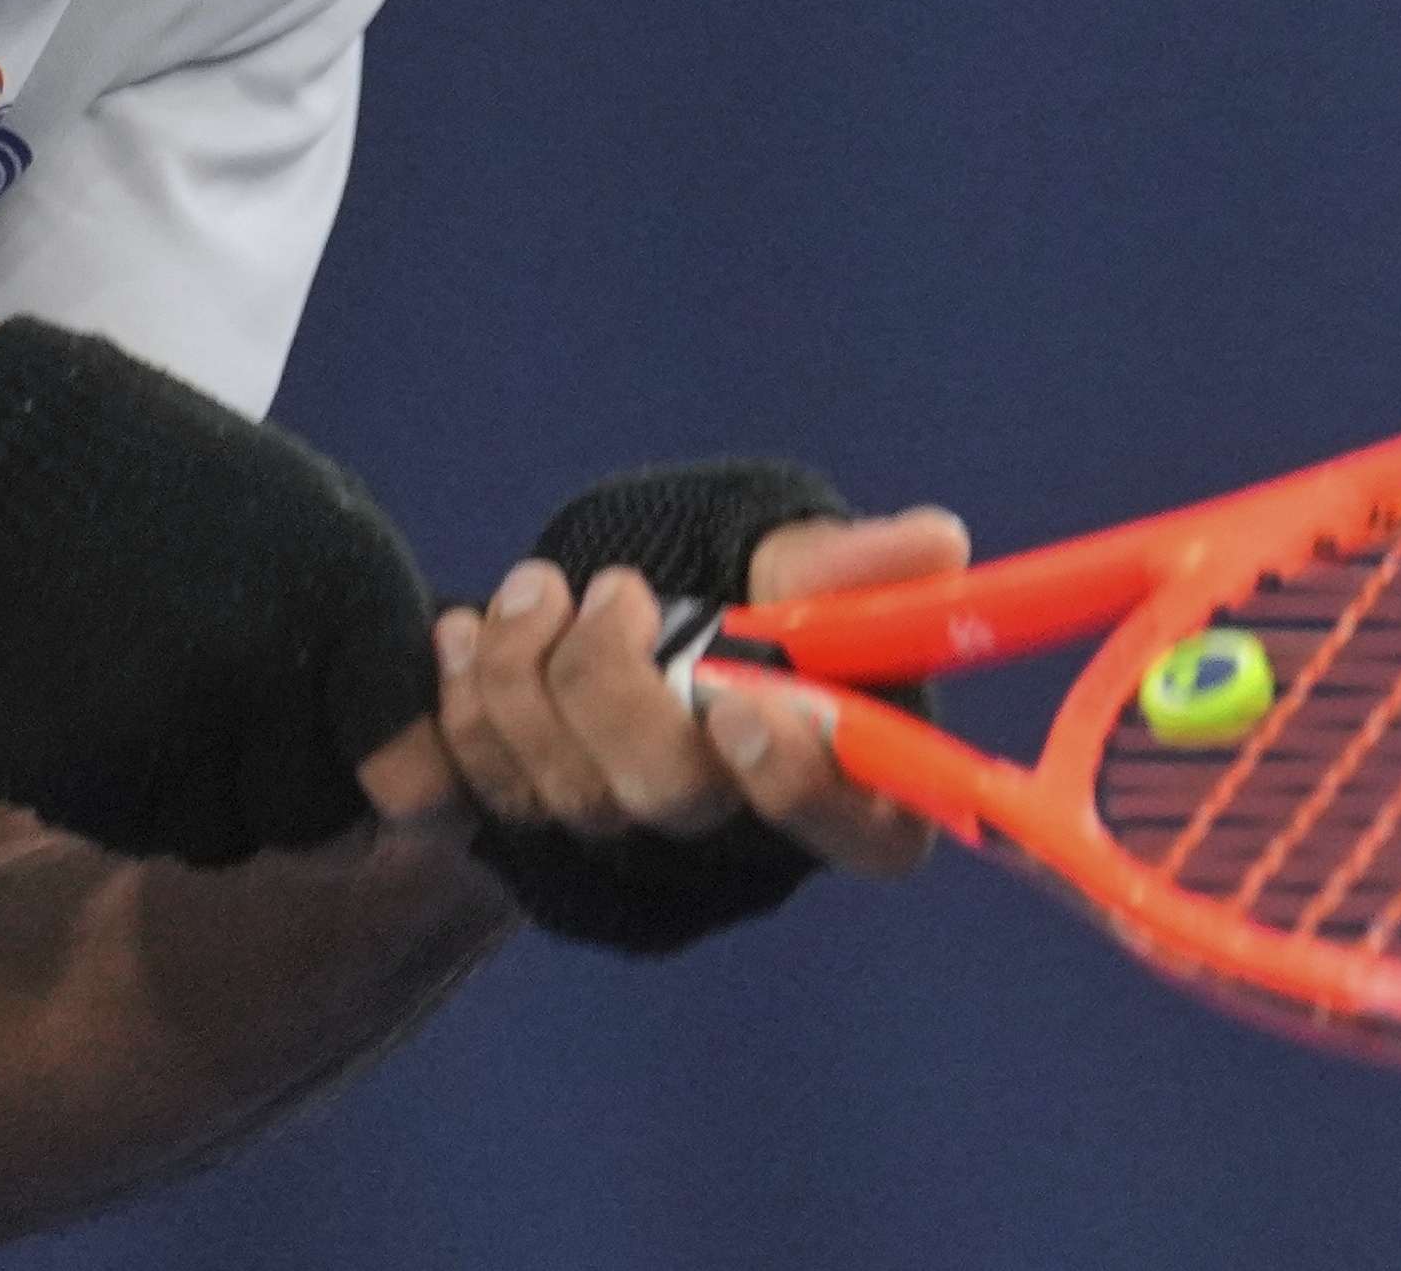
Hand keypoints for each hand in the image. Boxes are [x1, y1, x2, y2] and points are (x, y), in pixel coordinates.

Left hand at [362, 505, 966, 875]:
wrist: (576, 598)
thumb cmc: (708, 563)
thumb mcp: (768, 542)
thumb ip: (832, 562)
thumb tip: (941, 543)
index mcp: (847, 766)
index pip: (866, 832)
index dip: (804, 788)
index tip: (737, 705)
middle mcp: (745, 834)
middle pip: (679, 802)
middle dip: (618, 685)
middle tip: (614, 591)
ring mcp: (635, 857)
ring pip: (568, 798)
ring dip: (529, 674)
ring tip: (535, 589)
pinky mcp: (536, 852)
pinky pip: (482, 801)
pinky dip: (459, 711)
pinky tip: (461, 638)